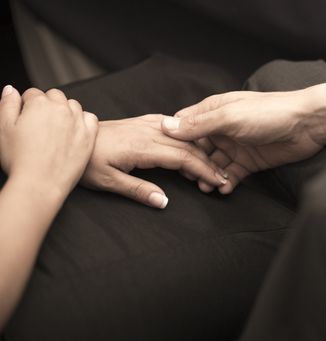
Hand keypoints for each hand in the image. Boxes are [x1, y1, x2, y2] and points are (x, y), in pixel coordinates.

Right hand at [0, 86, 97, 198]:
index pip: (33, 93)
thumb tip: (11, 90)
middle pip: (55, 96)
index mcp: (39, 104)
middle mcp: (61, 109)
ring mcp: (78, 122)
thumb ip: (7, 105)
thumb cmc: (20, 160)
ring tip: (56, 128)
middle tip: (40, 124)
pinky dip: (83, 120)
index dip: (27, 105)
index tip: (26, 118)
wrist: (40, 184)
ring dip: (65, 111)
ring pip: (73, 105)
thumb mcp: (3, 129)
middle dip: (47, 104)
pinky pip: (91, 118)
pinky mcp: (89, 136)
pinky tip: (74, 130)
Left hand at [81, 114, 227, 208]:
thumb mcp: (109, 182)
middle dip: (209, 162)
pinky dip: (186, 135)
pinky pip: (171, 125)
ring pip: (182, 135)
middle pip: (188, 146)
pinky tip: (193, 141)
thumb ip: (138, 191)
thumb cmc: (86, 163)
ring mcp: (145, 124)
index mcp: (143, 147)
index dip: (204, 170)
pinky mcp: (141, 121)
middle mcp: (148, 132)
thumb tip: (164, 201)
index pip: (183, 158)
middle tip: (223, 177)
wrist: (68, 138)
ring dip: (200, 149)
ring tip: (212, 164)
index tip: (218, 181)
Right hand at [162, 76, 325, 193]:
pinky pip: (232, 174)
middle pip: (197, 149)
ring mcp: (236, 145)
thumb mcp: (229, 118)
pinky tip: (224, 189)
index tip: (167, 156)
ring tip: (207, 187)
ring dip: (208, 176)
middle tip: (190, 178)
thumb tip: (166, 127)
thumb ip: (199, 125)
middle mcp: (222, 128)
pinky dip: (226, 183)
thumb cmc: (268, 113)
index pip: (185, 126)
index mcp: (213, 111)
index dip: (175, 141)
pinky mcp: (249, 161)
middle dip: (191, 164)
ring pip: (213, 164)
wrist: (307, 125)